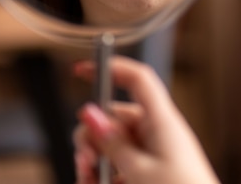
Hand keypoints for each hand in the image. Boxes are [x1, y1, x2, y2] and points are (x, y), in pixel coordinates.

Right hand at [72, 56, 219, 183]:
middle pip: (113, 118)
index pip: (137, 79)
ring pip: (111, 145)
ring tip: (92, 182)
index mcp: (161, 121)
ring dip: (96, 163)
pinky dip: (108, 175)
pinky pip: (120, 164)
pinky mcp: (150, 170)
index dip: (110, 67)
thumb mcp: (138, 170)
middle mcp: (156, 131)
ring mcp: (153, 151)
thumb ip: (111, 142)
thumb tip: (89, 113)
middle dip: (92, 139)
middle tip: (87, 164)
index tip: (79, 70)